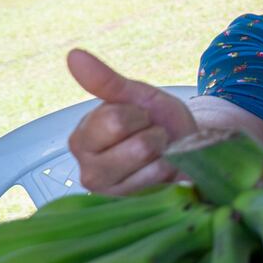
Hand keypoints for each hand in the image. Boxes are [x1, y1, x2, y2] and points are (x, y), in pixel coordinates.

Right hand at [66, 48, 198, 194]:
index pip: (115, 120)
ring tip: (159, 157)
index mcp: (82, 139)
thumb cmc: (158, 123)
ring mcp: (109, 194)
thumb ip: (106, 81)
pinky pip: (162, 184)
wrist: (189, 151)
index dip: (139, 115)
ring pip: (152, 165)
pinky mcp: (131, 209)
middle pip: (138, 146)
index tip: (141, 119)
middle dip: (155, 136)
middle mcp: (87, 170)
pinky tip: (164, 175)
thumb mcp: (138, 97)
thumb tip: (73, 54)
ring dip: (165, 155)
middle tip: (153, 139)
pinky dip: (170, 174)